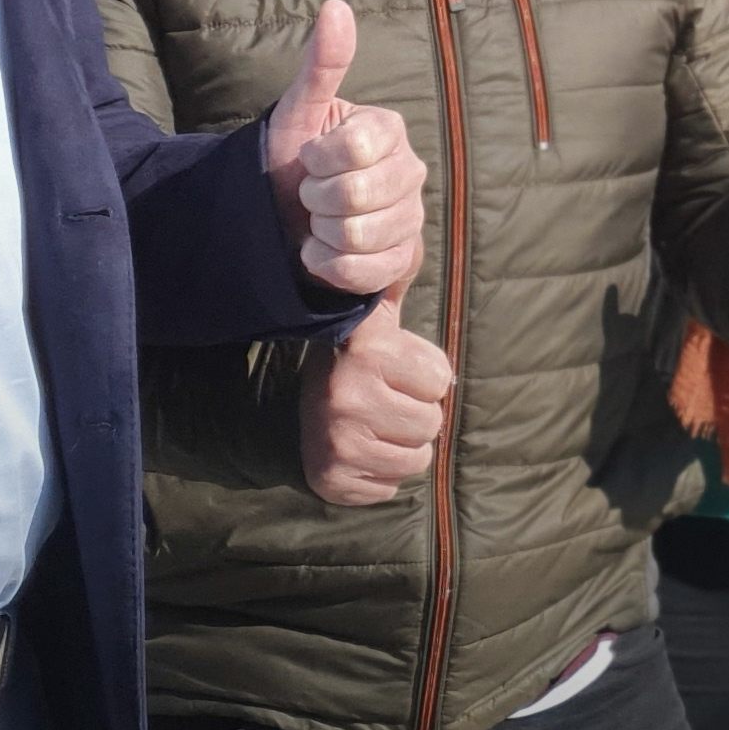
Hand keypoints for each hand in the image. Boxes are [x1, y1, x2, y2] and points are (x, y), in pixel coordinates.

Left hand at [265, 0, 427, 294]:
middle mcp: (411, 172)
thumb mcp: (300, 113)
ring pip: (360, 236)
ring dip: (322, 232)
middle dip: (317, 197)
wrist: (289, 217)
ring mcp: (411, 219)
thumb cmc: (295, 160)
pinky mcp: (402, 261)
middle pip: (357, 195)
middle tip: (311, 192)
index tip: (310, 157)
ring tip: (318, 221)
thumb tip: (335, 7)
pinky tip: (323, 251)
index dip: (319, 157)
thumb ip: (322, 64)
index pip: (355, 147)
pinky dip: (330, 265)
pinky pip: (364, 271)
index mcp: (390, 130)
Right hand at [301, 277, 452, 506]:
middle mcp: (348, 396)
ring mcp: (338, 442)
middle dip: (416, 414)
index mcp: (366, 350)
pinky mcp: (331, 479)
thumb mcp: (375, 315)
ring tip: (375, 425)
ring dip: (402, 445)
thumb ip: (396, 278)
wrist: (287, 402)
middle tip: (385, 401)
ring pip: (416, 460)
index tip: (396, 367)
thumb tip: (411, 242)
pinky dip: (381, 473)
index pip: (440, 380)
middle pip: (432, 424)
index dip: (424, 375)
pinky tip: (360, 450)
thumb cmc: (355, 357)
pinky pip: (390, 487)